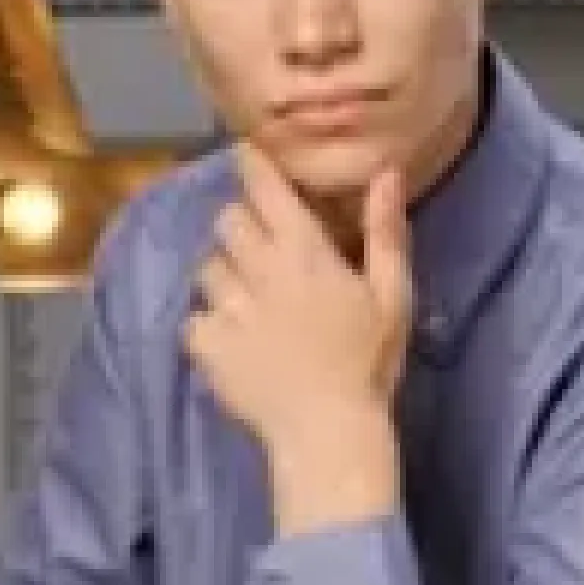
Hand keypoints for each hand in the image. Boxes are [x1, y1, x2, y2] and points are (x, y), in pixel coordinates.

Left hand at [184, 142, 412, 533]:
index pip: (265, 190)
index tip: (244, 154)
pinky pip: (191, 319)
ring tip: (245, 297)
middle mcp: (259, 269)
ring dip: (222, 273)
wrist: (328, 431)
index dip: (251, 166)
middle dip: (239, 224)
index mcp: (303, 252)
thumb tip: (385, 172)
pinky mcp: (206, 345)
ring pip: (206, 267)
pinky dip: (205, 325)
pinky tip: (229, 339)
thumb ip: (385, 232)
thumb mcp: (392, 295)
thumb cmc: (367, 362)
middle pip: (227, 220)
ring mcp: (227, 308)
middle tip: (259, 246)